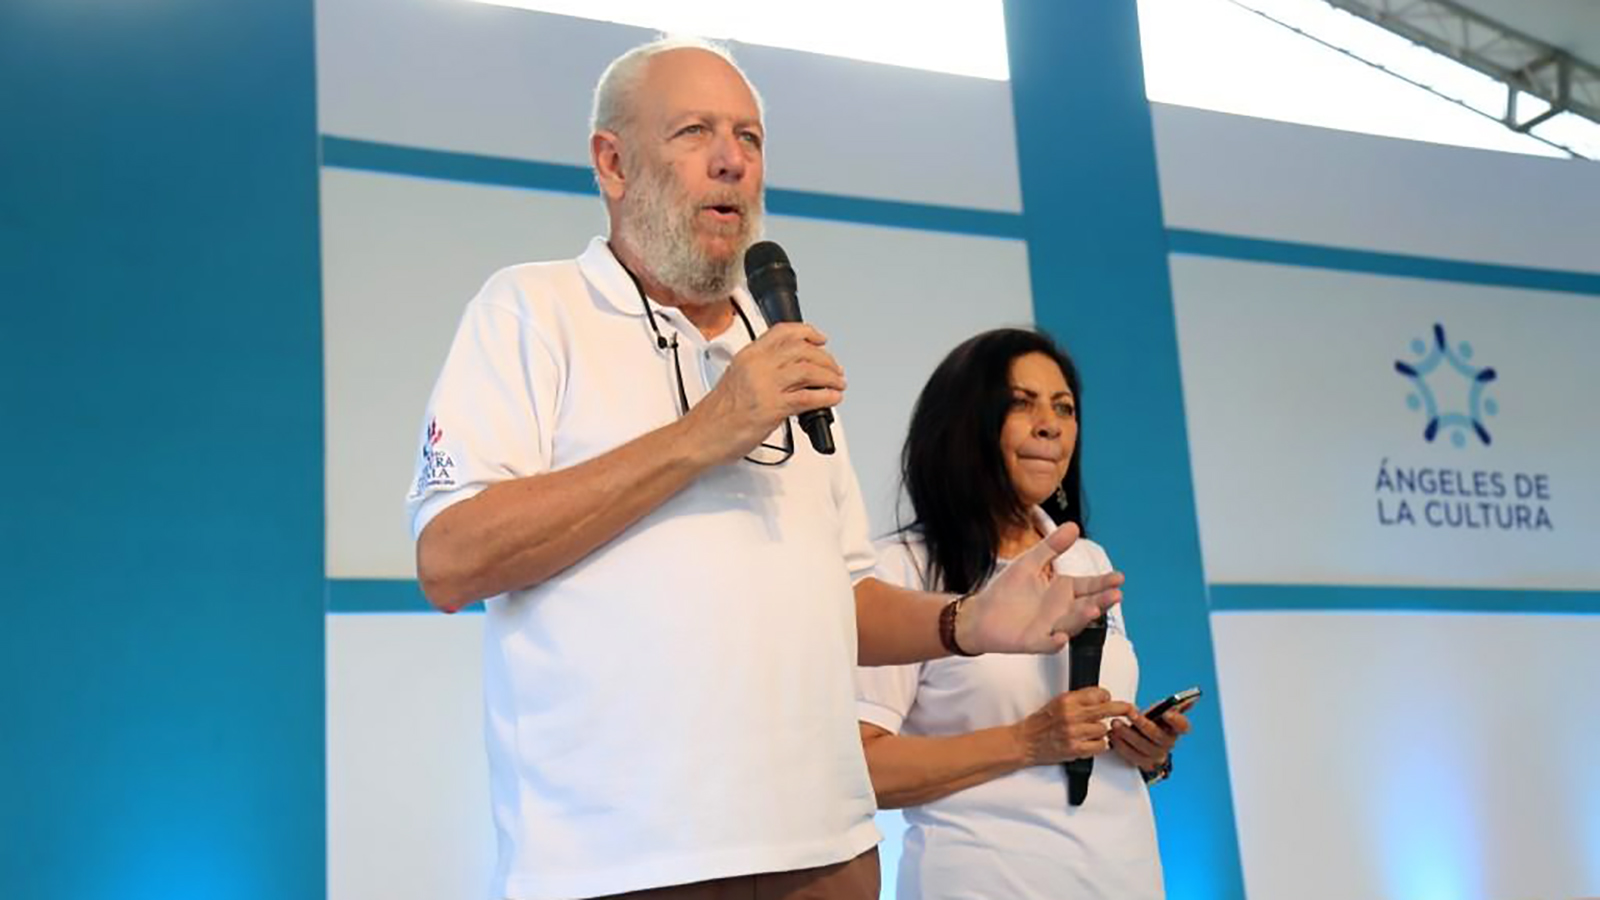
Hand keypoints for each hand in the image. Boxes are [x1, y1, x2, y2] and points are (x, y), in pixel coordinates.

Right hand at [682, 323, 845, 463]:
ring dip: (830, 377)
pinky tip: (832, 399)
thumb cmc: (716, 414)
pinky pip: (807, 398)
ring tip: (837, 384)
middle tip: (834, 369)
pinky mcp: (771, 408)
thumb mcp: (738, 379)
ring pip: (808, 370)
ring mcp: (764, 386)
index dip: (808, 332)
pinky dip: (826, 397)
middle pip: (802, 350)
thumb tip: (790, 374)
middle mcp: (757, 366)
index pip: (783, 332)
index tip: (821, 338)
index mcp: (748, 355)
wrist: (701, 435)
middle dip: (826, 359)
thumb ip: (762, 370)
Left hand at [956, 523, 1123, 653]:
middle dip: (1102, 601)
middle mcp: (1062, 611)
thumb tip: (1073, 526)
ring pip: (1071, 624)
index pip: (1089, 586)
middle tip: (1116, 595)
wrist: (980, 614)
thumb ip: (1051, 547)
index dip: (1104, 583)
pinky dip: (1054, 642)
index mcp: (1063, 591)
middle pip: (1086, 606)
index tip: (1119, 578)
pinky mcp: (1033, 641)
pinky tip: (1060, 638)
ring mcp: (1050, 627)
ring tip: (1093, 609)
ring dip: (1082, 618)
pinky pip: (1047, 644)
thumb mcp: (1030, 563)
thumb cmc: (1007, 589)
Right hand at [1013, 687, 1133, 765]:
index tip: (1107, 700)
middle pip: (1107, 709)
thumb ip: (1078, 700)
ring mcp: (1074, 732)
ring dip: (1101, 732)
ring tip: (1088, 733)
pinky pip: (1101, 745)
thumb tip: (1101, 700)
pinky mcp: (1076, 748)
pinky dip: (1099, 745)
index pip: (1097, 693)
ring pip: (1104, 729)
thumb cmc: (1040, 724)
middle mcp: (1071, 714)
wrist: (1025, 742)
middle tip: (1131, 709)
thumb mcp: (1057, 703)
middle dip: (1122, 709)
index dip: (1106, 697)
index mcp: (1067, 700)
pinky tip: (1090, 743)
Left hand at [1109, 707, 1190, 770]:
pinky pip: (1133, 756)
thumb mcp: (1159, 714)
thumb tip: (1191, 700)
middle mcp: (1168, 743)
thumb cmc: (1152, 726)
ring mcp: (1157, 755)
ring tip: (1116, 724)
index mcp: (1175, 729)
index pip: (1183, 726)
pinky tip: (1114, 736)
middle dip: (1142, 724)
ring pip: (1143, 747)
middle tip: (1130, 713)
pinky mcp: (1145, 764)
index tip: (1167, 713)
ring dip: (1127, 734)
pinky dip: (1121, 745)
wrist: (1143, 745)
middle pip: (1158, 736)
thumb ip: (1169, 706)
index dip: (1177, 721)